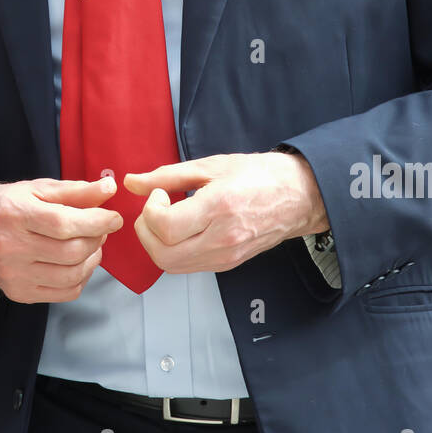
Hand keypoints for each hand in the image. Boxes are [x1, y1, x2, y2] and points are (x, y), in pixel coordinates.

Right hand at [0, 176, 122, 303]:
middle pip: (71, 251)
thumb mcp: (36, 189)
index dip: (96, 221)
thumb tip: (109, 188)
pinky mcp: (20, 293)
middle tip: (101, 228)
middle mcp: (12, 248)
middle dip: (97, 238)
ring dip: (92, 259)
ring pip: (71, 275)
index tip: (114, 218)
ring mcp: (15, 275)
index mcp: (16, 215)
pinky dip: (81, 277)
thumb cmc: (6, 206)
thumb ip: (75, 190)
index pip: (63, 224)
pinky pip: (65, 292)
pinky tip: (79, 262)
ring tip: (92, 244)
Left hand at [125, 150, 327, 275]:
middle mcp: (222, 239)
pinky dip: (173, 251)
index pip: (165, 227)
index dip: (150, 210)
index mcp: (219, 208)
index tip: (158, 194)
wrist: (299, 196)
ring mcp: (226, 257)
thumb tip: (132, 182)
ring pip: (171, 266)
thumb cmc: (260, 175)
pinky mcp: (227, 265)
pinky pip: (188, 266)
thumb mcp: (211, 166)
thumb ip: (168, 176)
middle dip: (145, 231)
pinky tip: (181, 229)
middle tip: (154, 208)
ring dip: (156, 243)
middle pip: (162, 255)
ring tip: (166, 218)